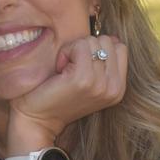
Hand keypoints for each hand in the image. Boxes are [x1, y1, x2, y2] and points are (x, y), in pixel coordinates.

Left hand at [8, 35, 127, 145]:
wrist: (39, 120)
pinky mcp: (84, 78)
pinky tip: (60, 70)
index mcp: (118, 89)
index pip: (121, 48)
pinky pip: (80, 45)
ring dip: (74, 50)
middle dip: (86, 49)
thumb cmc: (59, 97)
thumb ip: (104, 60)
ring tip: (65, 72)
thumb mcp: (90, 80)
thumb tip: (113, 38)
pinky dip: (66, 51)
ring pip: (93, 41)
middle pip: (107, 41)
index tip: (82, 68)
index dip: (98, 50)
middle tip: (72, 70)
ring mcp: (100, 84)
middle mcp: (114, 88)